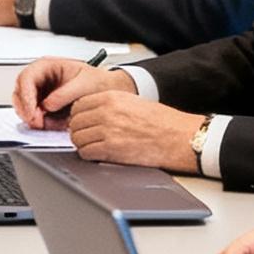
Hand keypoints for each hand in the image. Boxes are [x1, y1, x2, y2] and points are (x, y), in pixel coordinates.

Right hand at [10, 58, 134, 128]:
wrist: (108, 90)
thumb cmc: (97, 81)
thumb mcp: (84, 84)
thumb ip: (64, 93)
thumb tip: (47, 104)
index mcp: (47, 66)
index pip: (27, 78)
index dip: (25, 95)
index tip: (31, 110)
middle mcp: (40, 78)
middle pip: (20, 92)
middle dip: (25, 108)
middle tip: (35, 121)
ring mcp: (40, 92)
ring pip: (23, 104)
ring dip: (29, 116)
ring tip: (41, 124)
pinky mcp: (43, 106)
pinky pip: (32, 114)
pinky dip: (36, 121)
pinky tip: (45, 125)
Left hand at [64, 88, 206, 171]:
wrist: (179, 137)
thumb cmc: (162, 121)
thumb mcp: (133, 101)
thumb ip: (109, 104)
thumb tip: (90, 112)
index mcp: (111, 97)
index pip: (78, 105)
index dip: (78, 116)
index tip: (82, 122)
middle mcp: (107, 112)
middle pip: (75, 122)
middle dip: (79, 130)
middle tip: (86, 136)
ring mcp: (107, 131)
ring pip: (77, 138)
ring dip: (83, 144)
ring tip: (93, 146)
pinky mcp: (111, 149)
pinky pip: (86, 153)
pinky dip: (88, 155)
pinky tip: (97, 154)